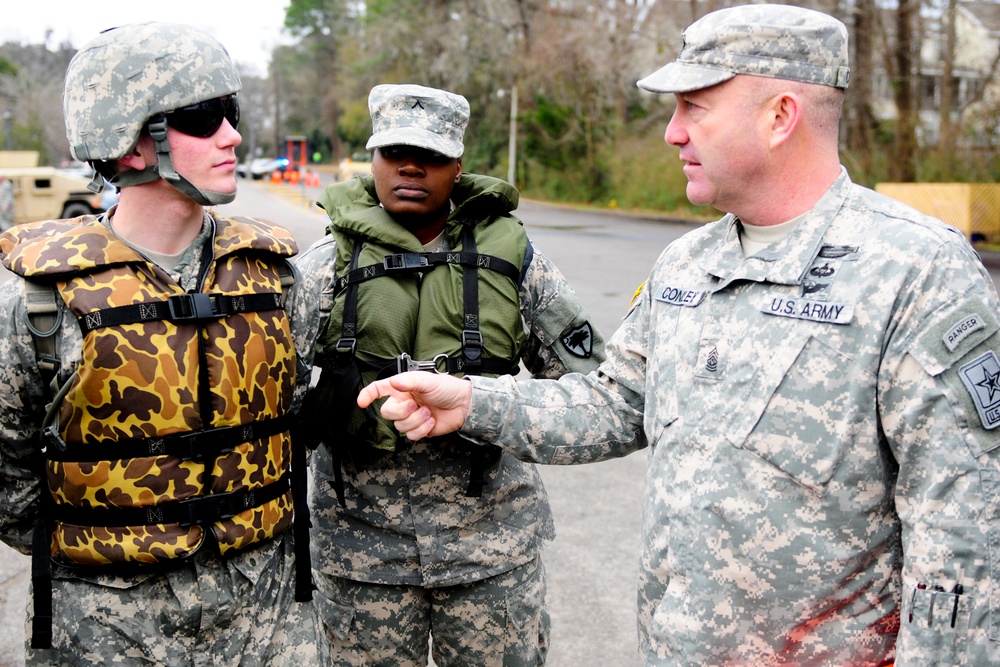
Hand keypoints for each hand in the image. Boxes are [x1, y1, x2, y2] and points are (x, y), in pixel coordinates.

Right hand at [357, 372, 472, 439]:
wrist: (463, 405)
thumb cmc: (446, 388)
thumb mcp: (427, 380)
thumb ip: (408, 381)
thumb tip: (392, 382)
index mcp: (401, 388)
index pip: (378, 390)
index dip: (367, 395)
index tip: (361, 402)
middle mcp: (403, 402)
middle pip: (387, 413)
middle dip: (401, 411)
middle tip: (416, 405)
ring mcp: (410, 417)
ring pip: (399, 426)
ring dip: (415, 420)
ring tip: (428, 412)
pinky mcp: (419, 429)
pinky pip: (411, 435)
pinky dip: (422, 429)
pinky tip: (431, 421)